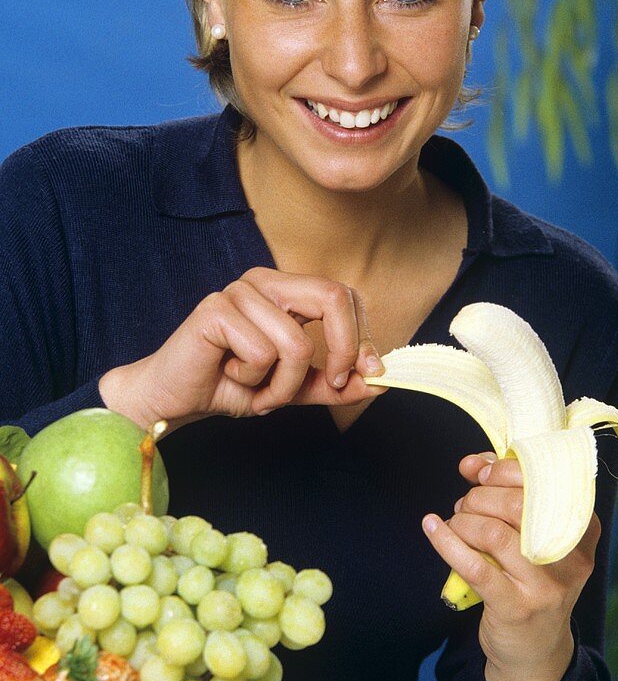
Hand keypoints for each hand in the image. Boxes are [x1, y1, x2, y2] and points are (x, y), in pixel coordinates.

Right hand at [99, 266, 383, 430]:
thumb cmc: (231, 385)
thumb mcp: (296, 388)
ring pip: (296, 343)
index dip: (359, 336)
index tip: (353, 375)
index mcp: (287, 289)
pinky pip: (261, 352)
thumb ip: (336, 382)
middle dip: (341, 351)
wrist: (174, 400)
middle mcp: (265, 280)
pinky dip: (253, 380)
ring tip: (259, 391)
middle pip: (333, 297)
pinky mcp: (215, 310)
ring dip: (283, 385)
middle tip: (327, 385)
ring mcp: (239, 291)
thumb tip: (380, 377)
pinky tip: (230, 377)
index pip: (346, 294)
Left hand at [422, 452, 599, 680]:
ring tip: (457, 524)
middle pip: (516, 505)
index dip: (503, 470)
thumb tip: (474, 463)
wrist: (535, 650)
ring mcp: (545, 584)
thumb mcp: (531, 536)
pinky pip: (474, 566)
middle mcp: (569, 555)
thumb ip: (506, 492)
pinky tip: (432, 527)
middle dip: (480, 496)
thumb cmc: (530, 579)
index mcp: (580, 528)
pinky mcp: (516, 607)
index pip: (544, 481)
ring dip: (463, 520)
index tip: (480, 473)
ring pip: (493, 533)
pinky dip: (446, 541)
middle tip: (466, 505)